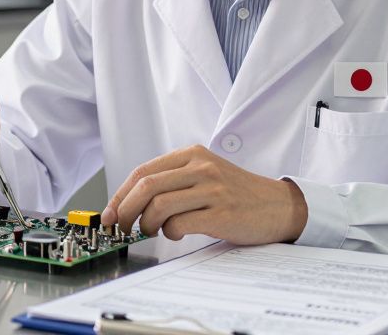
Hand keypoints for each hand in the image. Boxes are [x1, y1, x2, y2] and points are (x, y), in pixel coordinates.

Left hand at [100, 145, 307, 243]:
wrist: (278, 206)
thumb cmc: (237, 194)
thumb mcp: (205, 174)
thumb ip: (173, 181)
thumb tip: (130, 203)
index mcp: (192, 153)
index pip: (143, 171)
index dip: (120, 194)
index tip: (109, 213)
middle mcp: (201, 166)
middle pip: (146, 186)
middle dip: (125, 210)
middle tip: (120, 227)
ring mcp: (212, 188)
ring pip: (159, 205)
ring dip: (147, 225)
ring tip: (153, 231)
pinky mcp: (221, 212)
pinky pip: (180, 224)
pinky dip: (170, 233)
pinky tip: (177, 233)